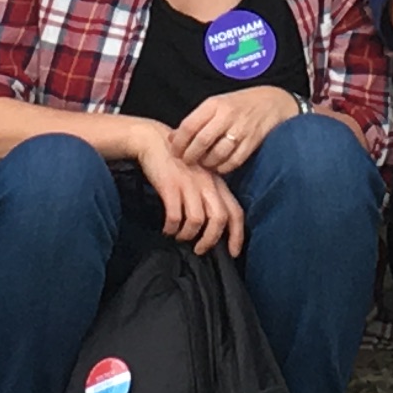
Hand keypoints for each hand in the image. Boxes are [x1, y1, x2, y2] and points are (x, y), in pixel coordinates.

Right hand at [136, 128, 248, 253]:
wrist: (154, 140)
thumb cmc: (178, 162)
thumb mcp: (200, 175)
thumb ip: (209, 194)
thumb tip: (212, 225)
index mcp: (217, 183)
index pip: (235, 212)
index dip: (237, 235)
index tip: (233, 252)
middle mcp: (207, 184)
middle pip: (219, 219)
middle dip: (210, 240)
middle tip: (200, 249)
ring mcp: (189, 184)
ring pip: (197, 221)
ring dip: (187, 235)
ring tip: (179, 236)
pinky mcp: (170, 186)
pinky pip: (174, 216)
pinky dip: (171, 228)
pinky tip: (167, 228)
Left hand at [166, 84, 299, 174]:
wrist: (272, 102)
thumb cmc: (238, 105)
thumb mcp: (215, 105)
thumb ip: (195, 121)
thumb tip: (171, 138)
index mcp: (214, 104)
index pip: (189, 126)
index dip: (178, 143)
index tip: (174, 151)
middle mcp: (227, 116)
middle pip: (201, 142)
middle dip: (189, 156)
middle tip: (186, 162)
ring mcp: (241, 130)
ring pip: (216, 154)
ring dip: (206, 163)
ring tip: (202, 163)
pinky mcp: (252, 143)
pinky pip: (233, 162)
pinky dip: (222, 168)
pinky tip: (218, 166)